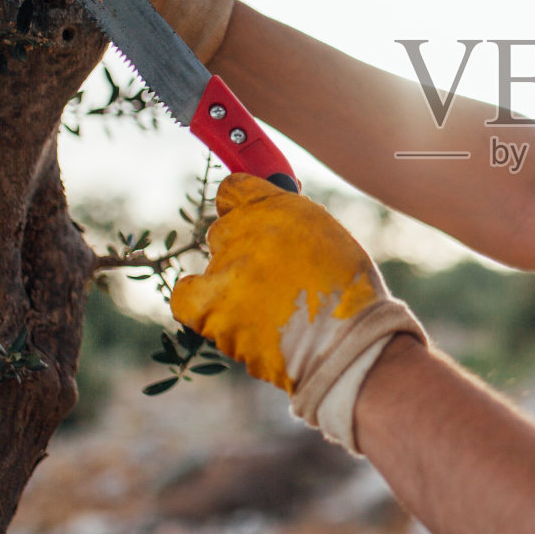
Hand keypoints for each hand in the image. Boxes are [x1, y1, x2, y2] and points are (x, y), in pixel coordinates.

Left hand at [171, 173, 425, 452]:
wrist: (344, 343)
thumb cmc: (345, 291)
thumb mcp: (324, 236)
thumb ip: (288, 219)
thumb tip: (266, 221)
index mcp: (274, 206)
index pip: (233, 190)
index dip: (242, 206)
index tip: (253, 219)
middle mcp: (241, 231)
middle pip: (222, 233)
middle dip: (240, 250)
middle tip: (271, 275)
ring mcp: (221, 271)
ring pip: (210, 270)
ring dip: (230, 286)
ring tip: (269, 309)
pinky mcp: (209, 312)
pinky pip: (189, 302)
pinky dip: (205, 308)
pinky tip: (226, 315)